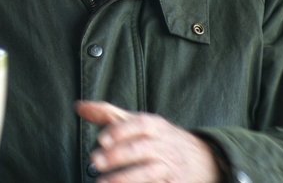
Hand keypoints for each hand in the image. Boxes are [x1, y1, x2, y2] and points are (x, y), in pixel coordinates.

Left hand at [76, 101, 220, 182]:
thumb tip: (79, 106)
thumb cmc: (158, 138)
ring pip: (149, 173)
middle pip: (142, 150)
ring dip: (125, 179)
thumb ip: (108, 114)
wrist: (203, 159)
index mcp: (155, 126)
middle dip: (118, 156)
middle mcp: (163, 146)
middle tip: (95, 162)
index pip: (140, 125)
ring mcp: (170, 168)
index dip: (121, 131)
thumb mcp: (136, 122)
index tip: (102, 140)